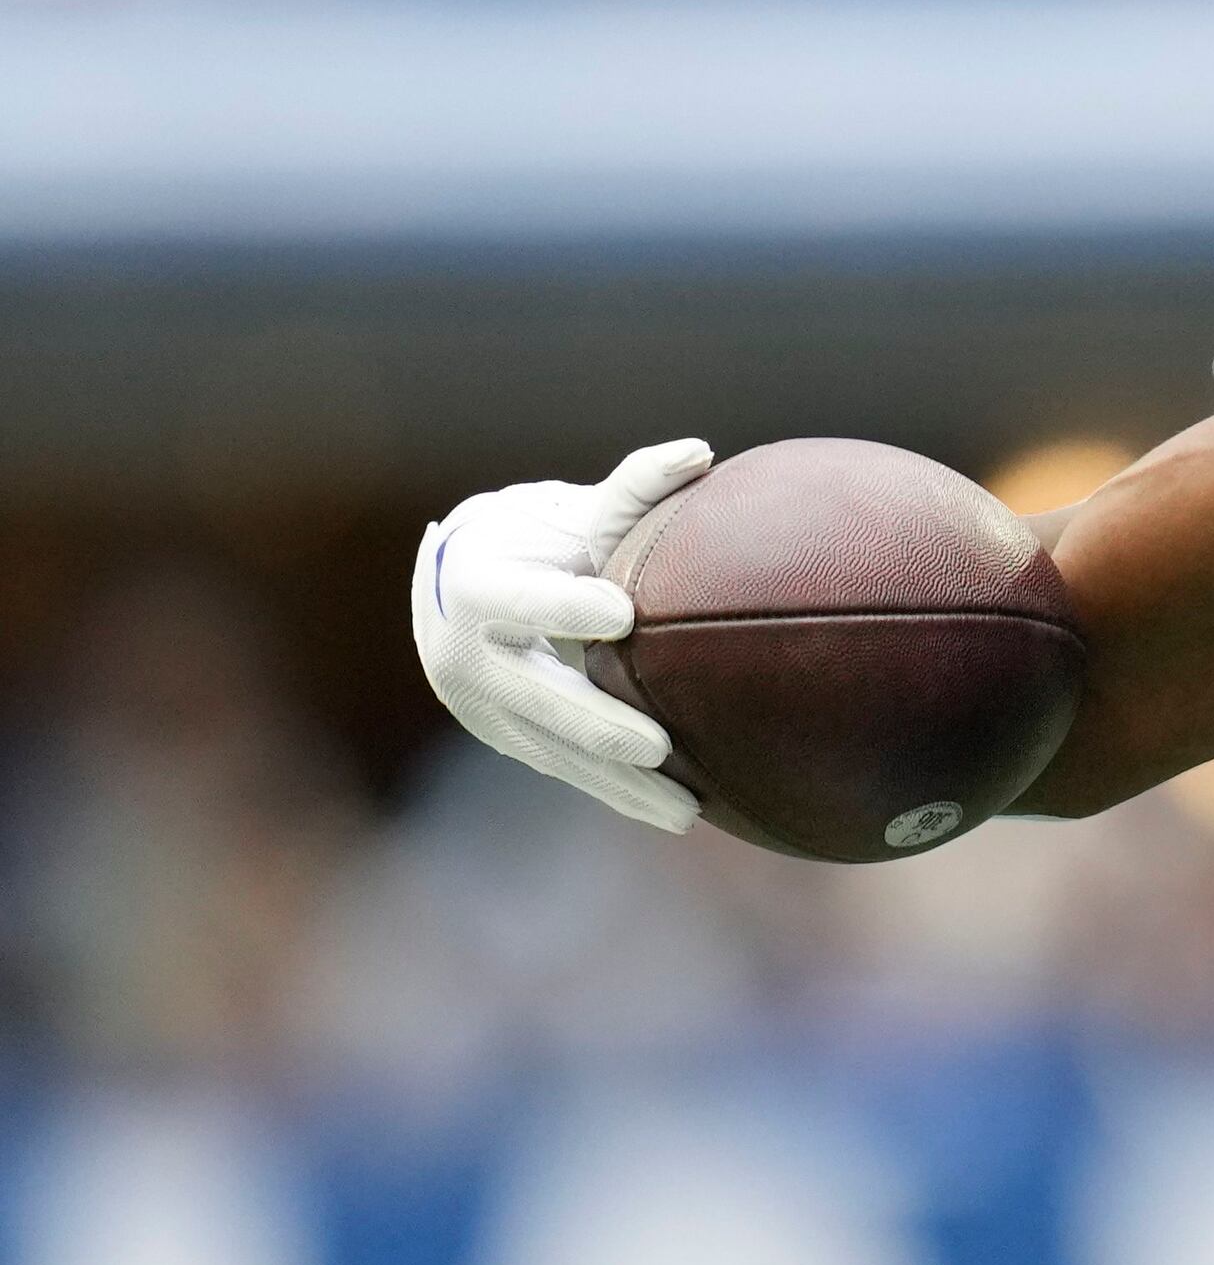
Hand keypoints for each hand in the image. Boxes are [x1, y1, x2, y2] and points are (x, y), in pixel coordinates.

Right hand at [407, 440, 714, 832]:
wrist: (464, 586)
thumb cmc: (539, 540)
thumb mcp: (574, 515)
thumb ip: (634, 491)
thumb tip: (699, 452)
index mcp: (476, 585)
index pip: (520, 598)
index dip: (565, 606)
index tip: (621, 615)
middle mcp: (463, 653)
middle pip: (537, 695)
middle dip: (598, 725)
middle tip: (660, 746)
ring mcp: (479, 705)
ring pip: (553, 750)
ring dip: (619, 784)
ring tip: (687, 811)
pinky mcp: (505, 738)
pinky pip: (563, 770)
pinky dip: (614, 792)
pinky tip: (673, 812)